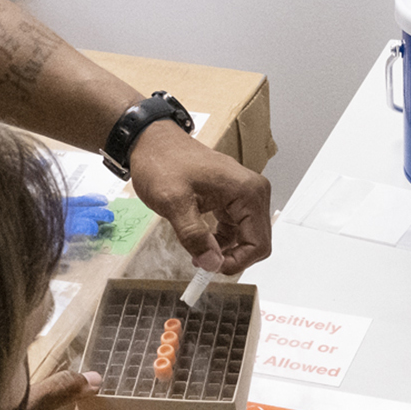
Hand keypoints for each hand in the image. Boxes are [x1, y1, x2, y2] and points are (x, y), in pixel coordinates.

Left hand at [129, 122, 272, 274]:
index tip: (210, 268)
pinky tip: (201, 242)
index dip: (237, 262)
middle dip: (232, 258)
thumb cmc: (162, 162)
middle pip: (258, 242)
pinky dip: (222, 241)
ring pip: (248, 238)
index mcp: (247, 190)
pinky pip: (237, 229)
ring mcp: (244, 194)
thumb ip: (194, 235)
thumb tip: (212, 263)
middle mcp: (253, 191)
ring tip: (198, 254)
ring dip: (226, 252)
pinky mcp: (234, 198)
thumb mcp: (174, 202)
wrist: (152, 141)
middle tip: (203, 264)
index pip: (258, 242)